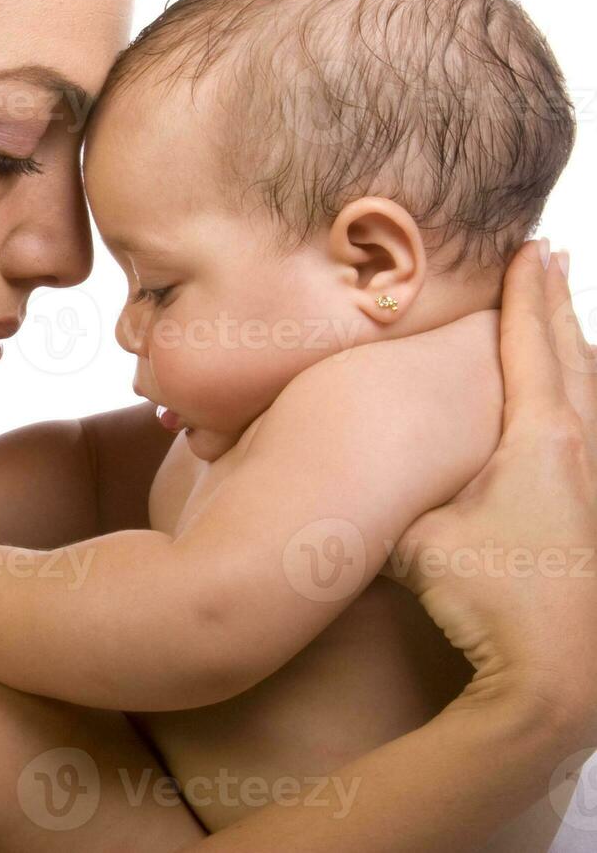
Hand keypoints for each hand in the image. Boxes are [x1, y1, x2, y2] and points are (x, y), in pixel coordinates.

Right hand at [389, 241, 596, 737]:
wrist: (558, 673)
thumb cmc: (487, 598)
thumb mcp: (416, 539)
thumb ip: (396, 498)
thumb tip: (350, 480)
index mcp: (539, 440)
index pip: (531, 347)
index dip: (526, 296)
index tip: (528, 250)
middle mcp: (582, 451)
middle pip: (575, 357)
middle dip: (558, 305)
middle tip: (553, 257)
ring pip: (596, 395)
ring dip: (579, 351)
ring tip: (569, 322)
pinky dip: (589, 401)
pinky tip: (581, 412)